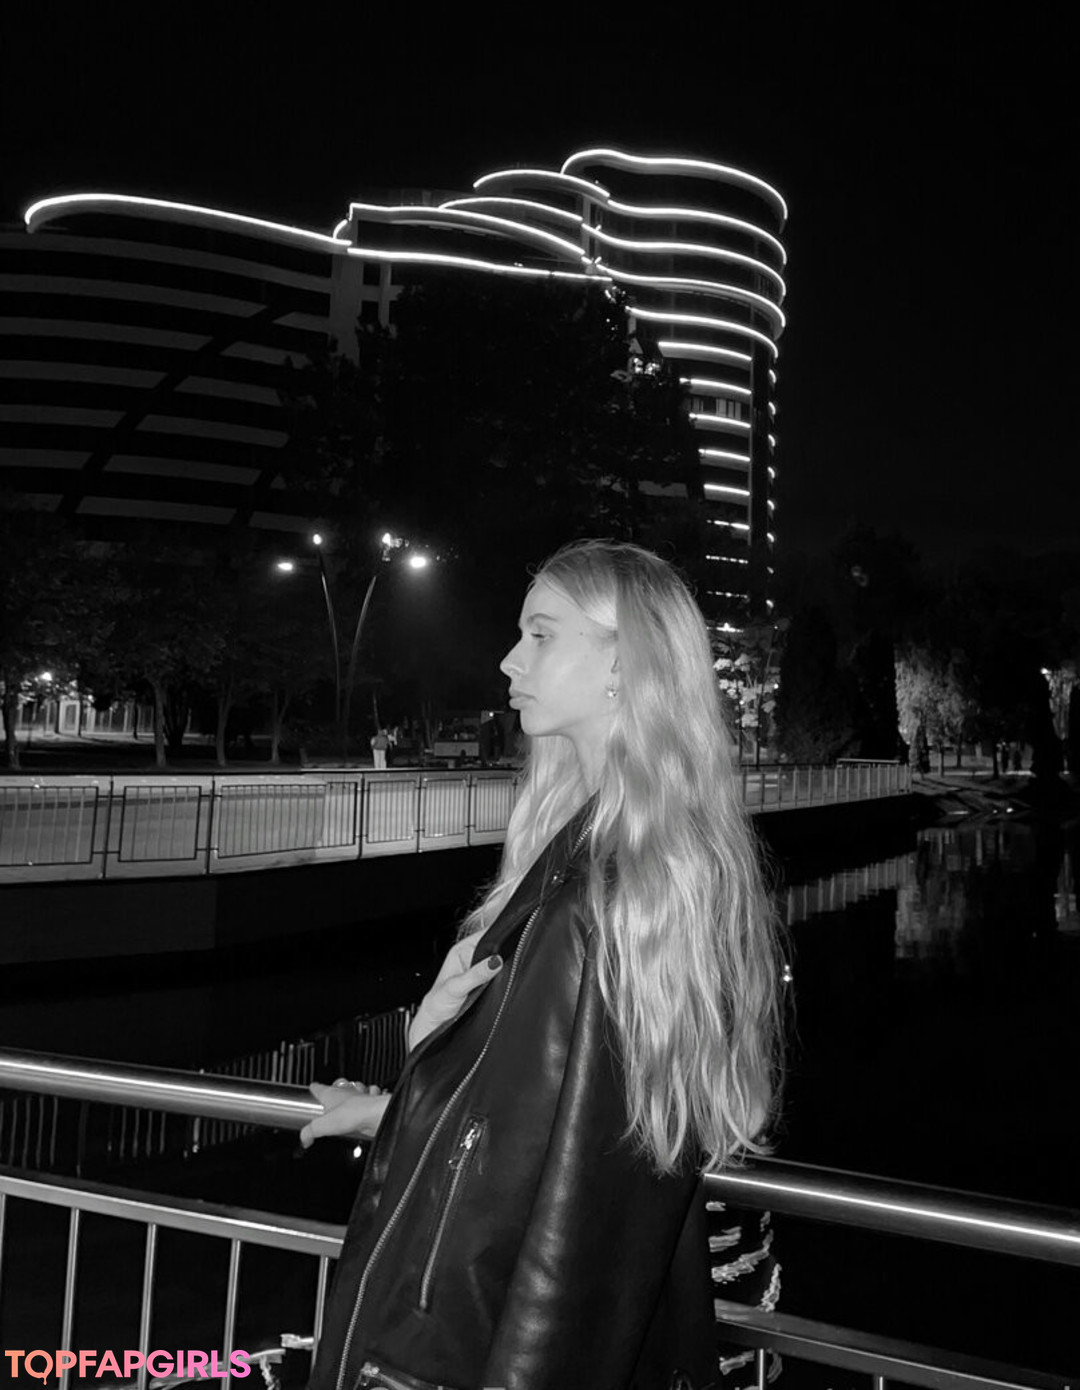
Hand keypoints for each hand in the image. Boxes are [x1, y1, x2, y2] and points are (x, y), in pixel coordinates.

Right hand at [299, 1080, 389, 1148]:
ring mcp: (361, 1096)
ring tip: (350, 1097)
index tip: (313, 1086)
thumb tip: (304, 1139)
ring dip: (354, 1091)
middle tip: (332, 1091)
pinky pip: (372, 1095)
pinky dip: (370, 1097)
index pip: (320, 1089)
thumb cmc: (352, 1114)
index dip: (316, 1088)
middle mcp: (347, 1093)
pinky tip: (368, 1103)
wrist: (375, 1114)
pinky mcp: (373, 1103)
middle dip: (336, 1087)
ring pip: (356, 1088)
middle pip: (339, 1086)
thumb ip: (310, 1132)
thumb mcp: (323, 1126)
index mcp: (332, 1095)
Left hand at [408, 929, 502, 1050]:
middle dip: (504, 954)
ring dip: (504, 969)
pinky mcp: (486, 984)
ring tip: (506, 976)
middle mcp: (471, 958)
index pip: (486, 935)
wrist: (436, 1027)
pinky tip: (506, 983)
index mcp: (461, 950)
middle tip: (510, 964)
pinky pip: (499, 976)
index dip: (500, 935)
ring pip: (499, 964)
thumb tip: (495, 962)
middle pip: (495, 949)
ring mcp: (480, 971)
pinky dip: (504, 979)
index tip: (514, 941)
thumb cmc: (436, 1004)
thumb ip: (475, 975)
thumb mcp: (455, 988)